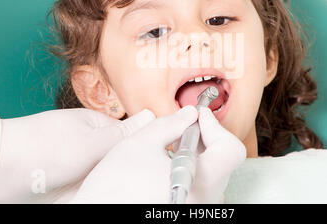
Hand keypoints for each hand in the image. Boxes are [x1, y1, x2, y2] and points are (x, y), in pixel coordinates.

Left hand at [0, 108, 153, 202]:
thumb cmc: (43, 149)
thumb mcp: (91, 142)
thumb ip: (124, 134)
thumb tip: (153, 117)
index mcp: (99, 125)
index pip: (133, 136)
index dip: (145, 151)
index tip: (156, 165)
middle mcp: (91, 142)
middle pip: (120, 158)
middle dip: (125, 172)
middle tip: (132, 184)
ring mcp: (79, 161)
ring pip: (106, 174)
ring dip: (109, 183)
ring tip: (116, 191)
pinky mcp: (68, 179)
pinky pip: (90, 186)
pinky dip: (94, 191)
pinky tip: (97, 194)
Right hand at [70, 106, 245, 203]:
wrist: (95, 212)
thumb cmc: (114, 186)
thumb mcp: (141, 143)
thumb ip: (171, 123)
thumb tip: (190, 114)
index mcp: (199, 184)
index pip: (231, 150)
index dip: (216, 127)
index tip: (200, 117)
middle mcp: (205, 202)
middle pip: (223, 162)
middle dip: (205, 138)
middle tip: (185, 126)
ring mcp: (198, 211)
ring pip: (213, 175)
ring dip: (199, 155)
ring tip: (173, 146)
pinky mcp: (189, 213)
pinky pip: (202, 188)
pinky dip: (192, 170)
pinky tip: (170, 164)